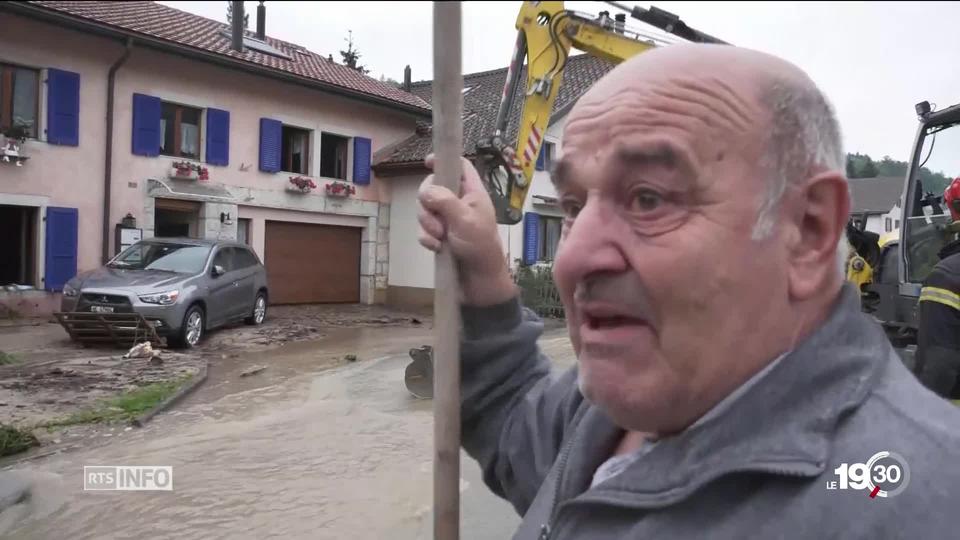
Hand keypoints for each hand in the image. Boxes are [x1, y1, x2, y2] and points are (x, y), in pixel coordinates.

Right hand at [418, 155, 516, 305]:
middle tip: (437, 220)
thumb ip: (445, 201)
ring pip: (426, 211)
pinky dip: (427, 238)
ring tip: (440, 238)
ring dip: (428, 224)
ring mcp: (449, 220)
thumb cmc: (481, 248)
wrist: (480, 281)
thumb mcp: (465, 220)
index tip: (428, 161)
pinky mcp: (440, 237)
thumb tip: (427, 190)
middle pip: (434, 188)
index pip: (459, 167)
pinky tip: (437, 247)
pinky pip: (424, 230)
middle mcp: (460, 203)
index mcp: (472, 193)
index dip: (444, 161)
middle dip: (428, 204)